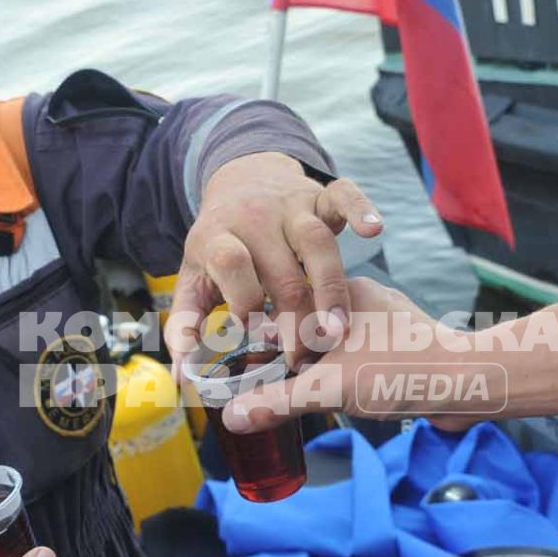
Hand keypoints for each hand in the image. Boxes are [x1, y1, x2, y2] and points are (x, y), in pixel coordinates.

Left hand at [167, 154, 383, 372]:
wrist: (241, 180)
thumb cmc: (219, 245)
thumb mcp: (195, 279)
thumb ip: (187, 325)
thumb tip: (182, 376)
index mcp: (217, 237)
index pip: (231, 263)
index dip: (244, 301)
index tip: (255, 337)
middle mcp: (255, 217)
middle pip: (281, 268)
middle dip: (296, 317)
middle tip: (305, 355)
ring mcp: (292, 204)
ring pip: (316, 240)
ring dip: (330, 286)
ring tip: (338, 328)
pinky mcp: (322, 195)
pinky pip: (345, 196)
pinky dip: (361, 211)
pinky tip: (374, 233)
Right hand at [219, 277, 493, 434]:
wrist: (471, 382)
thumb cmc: (400, 372)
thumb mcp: (328, 388)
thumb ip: (278, 401)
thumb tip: (233, 417)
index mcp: (340, 292)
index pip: (284, 305)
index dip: (267, 337)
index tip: (257, 365)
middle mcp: (360, 298)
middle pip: (307, 323)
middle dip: (291, 354)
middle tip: (278, 382)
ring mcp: (384, 320)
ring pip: (333, 340)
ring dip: (318, 365)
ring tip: (309, 392)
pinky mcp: (402, 343)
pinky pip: (359, 353)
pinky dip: (345, 372)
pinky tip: (344, 395)